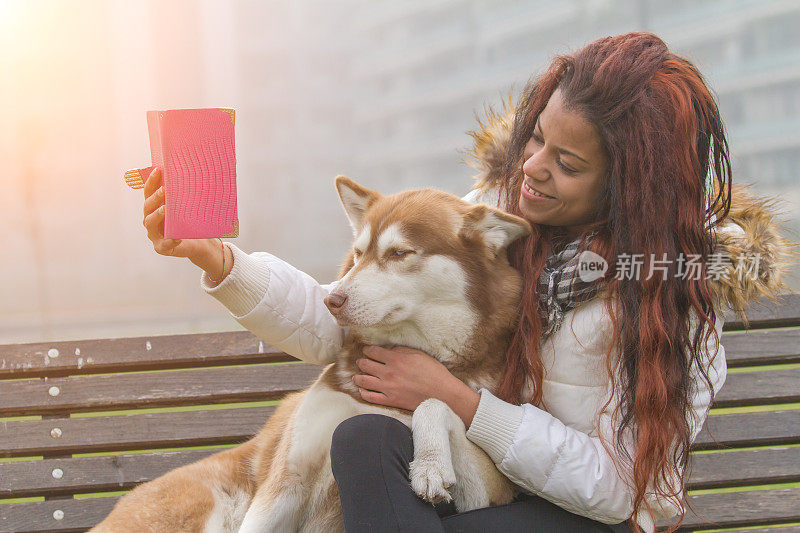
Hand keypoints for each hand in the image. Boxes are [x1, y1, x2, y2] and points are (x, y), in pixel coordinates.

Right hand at [142, 167, 213, 260]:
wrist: (200, 243)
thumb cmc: (191, 222)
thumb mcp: (189, 206)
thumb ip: (186, 193)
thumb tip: (197, 170)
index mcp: (155, 207)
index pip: (149, 192)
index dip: (152, 181)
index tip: (158, 170)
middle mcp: (151, 219)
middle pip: (147, 207)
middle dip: (155, 198)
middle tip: (164, 190)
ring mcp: (155, 234)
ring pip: (150, 224)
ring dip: (156, 215)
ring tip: (165, 210)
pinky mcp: (162, 248)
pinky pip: (163, 245)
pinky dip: (169, 241)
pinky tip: (175, 238)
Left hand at [353, 345, 480, 426]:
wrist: (442, 394)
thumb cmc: (434, 372)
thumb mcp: (419, 355)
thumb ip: (402, 350)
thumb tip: (391, 349)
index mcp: (396, 359)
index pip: (373, 351)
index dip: (367, 350)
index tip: (367, 350)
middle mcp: (388, 373)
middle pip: (365, 365)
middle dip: (361, 362)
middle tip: (360, 362)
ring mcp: (388, 388)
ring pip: (363, 381)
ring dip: (358, 377)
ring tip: (357, 376)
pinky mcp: (390, 400)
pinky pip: (370, 397)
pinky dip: (363, 393)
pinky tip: (363, 390)